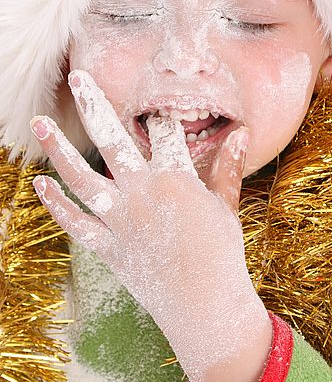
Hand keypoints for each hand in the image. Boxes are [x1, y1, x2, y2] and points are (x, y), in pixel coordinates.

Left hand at [30, 70, 270, 381]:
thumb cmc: (222, 252)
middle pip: (112, 139)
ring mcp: (121, 220)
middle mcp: (142, 192)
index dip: (160, 118)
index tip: (155, 109)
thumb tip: (242, 133)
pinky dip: (57, 205)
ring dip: (59, 148)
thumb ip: (228, 167)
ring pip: (81, 177)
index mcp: (175, 178)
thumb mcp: (228, 205)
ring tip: (40, 122)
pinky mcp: (108, 247)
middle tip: (78, 76)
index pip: (163, 133)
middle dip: (94, 104)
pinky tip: (41, 184)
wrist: (206, 305)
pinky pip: (76, 223)